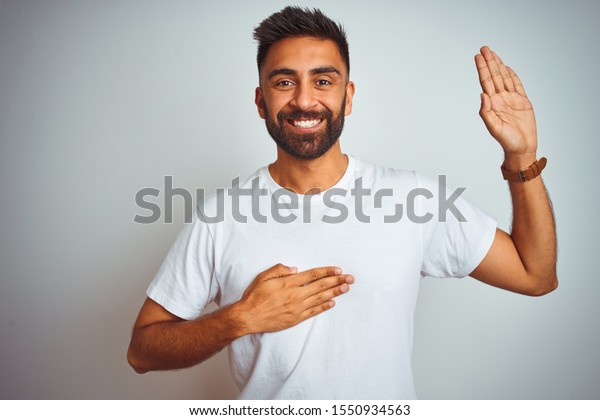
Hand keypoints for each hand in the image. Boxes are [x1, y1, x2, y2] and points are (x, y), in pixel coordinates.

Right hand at [233, 264, 353, 333]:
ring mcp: (297, 308)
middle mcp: (295, 295)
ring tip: (346, 288)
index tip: (338, 269)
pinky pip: (313, 311)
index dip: (327, 271)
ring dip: (335, 292)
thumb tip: (295, 269)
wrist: (248, 317)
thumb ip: (280, 270)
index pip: (313, 275)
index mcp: (288, 283)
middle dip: (337, 280)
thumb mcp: (264, 277)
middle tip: (350, 278)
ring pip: (320, 298)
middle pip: (321, 286)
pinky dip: (324, 307)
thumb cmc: (254, 296)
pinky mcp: (295, 318)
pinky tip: (333, 302)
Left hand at [475, 46, 536, 161]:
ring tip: (493, 53)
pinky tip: (507, 68)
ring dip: (498, 65)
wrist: (522, 147)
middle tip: (484, 49)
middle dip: (489, 62)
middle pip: (493, 76)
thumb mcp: (493, 127)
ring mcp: (511, 99)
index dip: (482, 68)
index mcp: (492, 103)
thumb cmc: (507, 140)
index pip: (485, 82)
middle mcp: (500, 99)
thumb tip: (482, 95)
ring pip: (504, 78)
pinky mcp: (523, 101)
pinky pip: (517, 85)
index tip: (478, 57)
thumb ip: (486, 112)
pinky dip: (512, 75)